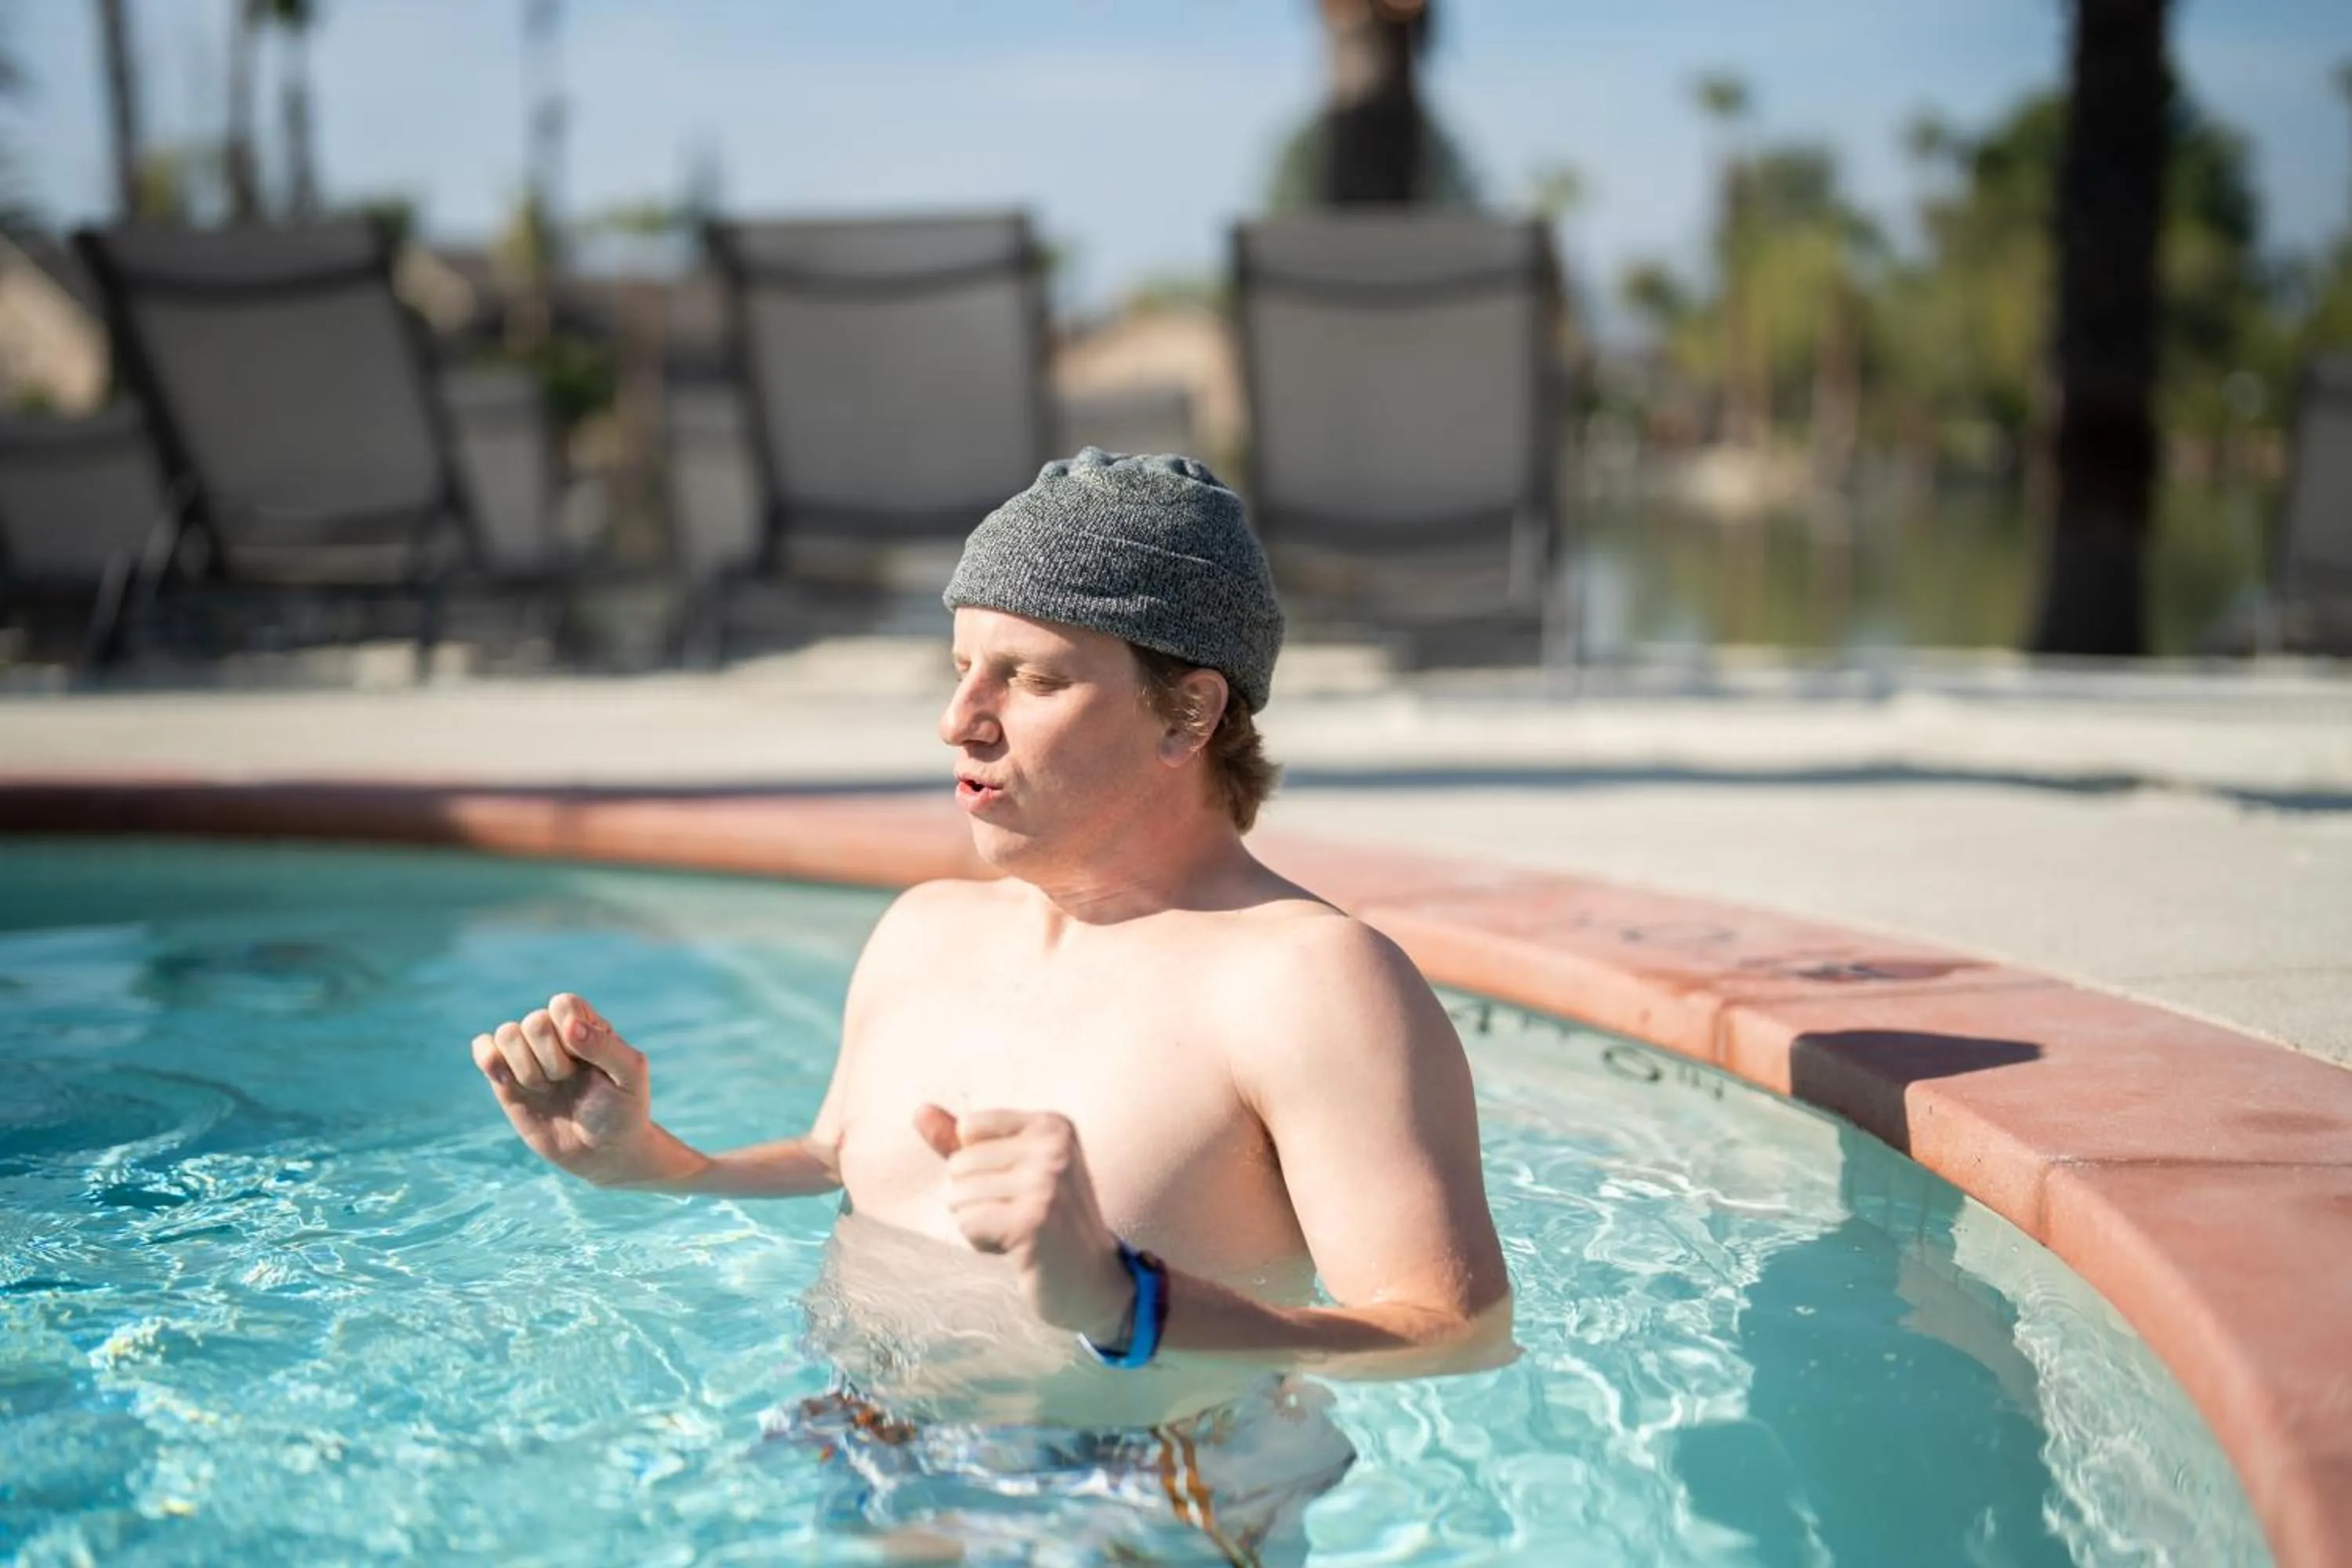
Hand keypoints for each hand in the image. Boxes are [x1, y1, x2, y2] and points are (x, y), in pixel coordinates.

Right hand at [473, 993, 667, 1185]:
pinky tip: (510, 1083)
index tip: (586, 1061)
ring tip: (548, 1089)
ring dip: (526, 1068)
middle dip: (552, 1059)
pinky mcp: (504, 1078)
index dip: (569, 1032)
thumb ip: (605, 1046)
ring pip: (506, 1034)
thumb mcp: (629, 1076)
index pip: (562, 1004)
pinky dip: (489, 1060)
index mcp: (586, 1025)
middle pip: (534, 1021)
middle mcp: (555, 1034)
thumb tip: (569, 1027)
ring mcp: (528, 1055)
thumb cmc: (623, 1110)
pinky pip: (483, 1050)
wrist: (602, 1151)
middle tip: (568, 1081)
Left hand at [915, 1105, 1133, 1342]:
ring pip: (958, 1195)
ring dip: (977, 1222)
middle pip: (959, 1164)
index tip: (1017, 1186)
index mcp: (1052, 1125)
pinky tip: (1015, 1248)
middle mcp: (1053, 1147)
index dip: (977, 1165)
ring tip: (1017, 1232)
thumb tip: (919, 1112)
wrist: (1093, 1280)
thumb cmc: (1045, 1221)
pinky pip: (968, 1222)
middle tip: (1019, 1216)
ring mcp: (1046, 1183)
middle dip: (974, 1199)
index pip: (969, 1127)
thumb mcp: (1009, 1171)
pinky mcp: (1033, 1221)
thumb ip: (964, 1142)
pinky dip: (981, 1241)